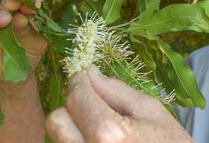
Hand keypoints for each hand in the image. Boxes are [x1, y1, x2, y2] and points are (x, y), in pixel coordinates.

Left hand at [46, 65, 192, 142]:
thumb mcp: (151, 111)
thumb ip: (117, 91)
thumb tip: (90, 72)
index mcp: (109, 133)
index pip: (77, 97)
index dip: (79, 82)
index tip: (83, 76)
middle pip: (57, 120)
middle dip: (72, 107)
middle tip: (92, 103)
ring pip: (58, 138)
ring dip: (73, 127)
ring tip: (99, 125)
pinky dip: (79, 141)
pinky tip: (100, 139)